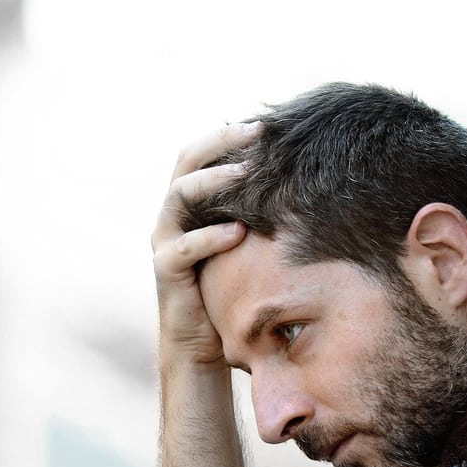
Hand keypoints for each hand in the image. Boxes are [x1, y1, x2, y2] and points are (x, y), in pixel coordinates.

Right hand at [152, 120, 261, 365]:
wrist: (203, 342)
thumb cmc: (230, 287)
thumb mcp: (247, 242)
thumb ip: (256, 211)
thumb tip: (301, 178)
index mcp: (188, 203)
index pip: (199, 153)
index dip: (226, 134)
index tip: (264, 124)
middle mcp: (172, 215)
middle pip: (186, 162)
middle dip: (221, 144)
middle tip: (257, 134)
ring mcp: (165, 241)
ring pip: (180, 196)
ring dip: (214, 181)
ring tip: (247, 174)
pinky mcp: (165, 270)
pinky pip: (185, 247)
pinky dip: (211, 236)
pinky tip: (240, 232)